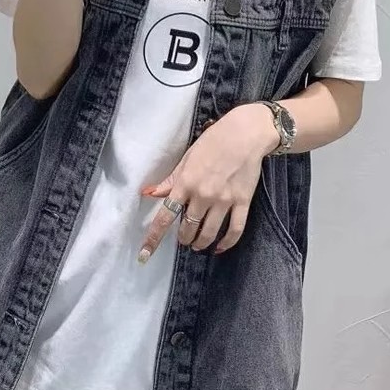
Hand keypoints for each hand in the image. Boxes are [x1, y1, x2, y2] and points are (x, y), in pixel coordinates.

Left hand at [138, 103, 279, 262]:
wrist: (245, 133)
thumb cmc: (213, 141)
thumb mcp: (187, 158)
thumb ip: (170, 180)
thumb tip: (149, 194)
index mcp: (185, 183)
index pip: (165, 216)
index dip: (154, 238)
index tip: (144, 255)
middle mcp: (203, 195)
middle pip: (188, 229)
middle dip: (183, 238)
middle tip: (183, 238)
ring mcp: (224, 200)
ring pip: (208, 233)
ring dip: (200, 243)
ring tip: (198, 244)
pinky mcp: (242, 202)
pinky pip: (234, 230)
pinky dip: (226, 243)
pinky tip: (219, 247)